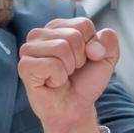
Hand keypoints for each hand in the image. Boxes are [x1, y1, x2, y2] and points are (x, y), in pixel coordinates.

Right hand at [17, 18, 118, 132]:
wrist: (74, 107)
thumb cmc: (84, 81)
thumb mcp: (106, 58)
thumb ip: (109, 40)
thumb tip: (93, 46)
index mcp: (58, 26)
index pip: (83, 25)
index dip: (91, 46)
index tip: (83, 60)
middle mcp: (40, 34)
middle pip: (73, 36)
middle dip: (80, 58)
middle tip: (71, 71)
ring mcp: (28, 49)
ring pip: (61, 47)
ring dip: (68, 68)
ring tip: (61, 76)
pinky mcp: (24, 66)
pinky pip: (51, 64)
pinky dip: (58, 78)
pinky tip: (51, 83)